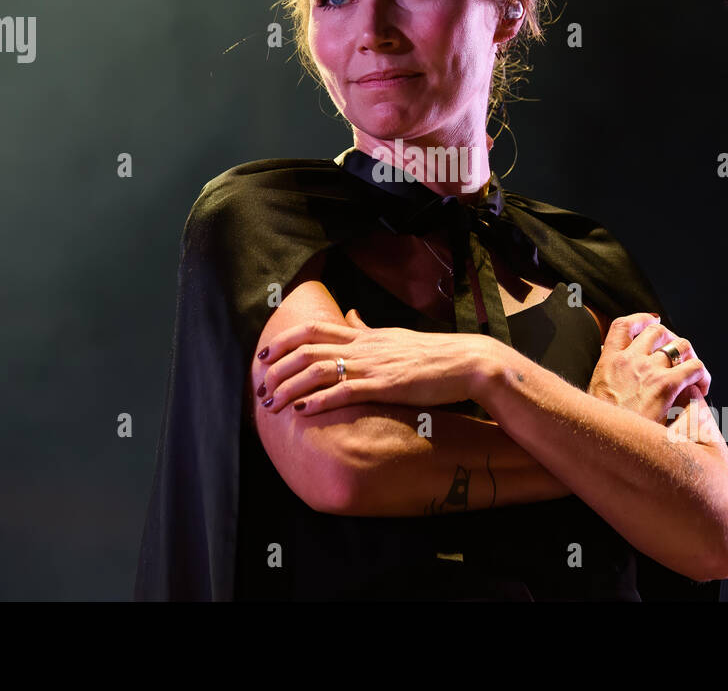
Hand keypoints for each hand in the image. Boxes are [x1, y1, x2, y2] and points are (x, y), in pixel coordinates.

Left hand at [257, 309, 490, 415]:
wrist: (466, 362)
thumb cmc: (433, 354)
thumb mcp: (394, 336)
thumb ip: (368, 329)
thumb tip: (350, 314)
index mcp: (365, 335)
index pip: (314, 329)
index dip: (284, 340)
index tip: (264, 355)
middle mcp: (363, 346)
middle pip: (307, 348)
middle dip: (278, 367)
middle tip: (260, 386)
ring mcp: (373, 365)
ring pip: (319, 369)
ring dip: (290, 387)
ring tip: (273, 404)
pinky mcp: (386, 385)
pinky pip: (345, 391)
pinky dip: (319, 400)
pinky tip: (302, 411)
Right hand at [588, 313, 710, 425]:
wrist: (605, 441)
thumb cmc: (601, 427)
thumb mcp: (593, 396)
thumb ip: (605, 381)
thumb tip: (612, 380)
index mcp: (608, 361)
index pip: (622, 325)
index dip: (640, 319)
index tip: (650, 321)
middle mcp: (629, 359)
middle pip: (656, 331)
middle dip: (670, 338)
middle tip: (676, 354)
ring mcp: (648, 370)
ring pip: (680, 345)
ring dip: (689, 355)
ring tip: (691, 370)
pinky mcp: (666, 385)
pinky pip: (694, 367)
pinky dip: (702, 375)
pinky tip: (701, 388)